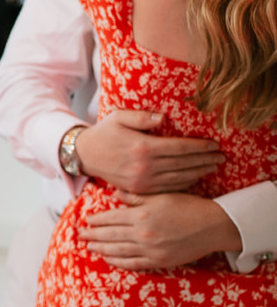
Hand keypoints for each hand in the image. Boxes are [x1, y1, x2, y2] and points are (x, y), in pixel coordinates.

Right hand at [73, 110, 222, 193]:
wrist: (84, 155)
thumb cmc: (104, 133)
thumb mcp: (119, 117)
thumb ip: (141, 116)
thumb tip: (164, 118)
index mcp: (143, 147)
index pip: (180, 147)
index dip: (201, 147)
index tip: (215, 145)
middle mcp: (144, 167)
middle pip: (184, 164)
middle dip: (206, 160)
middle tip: (222, 157)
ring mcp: (142, 181)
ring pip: (179, 178)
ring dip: (199, 172)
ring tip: (213, 167)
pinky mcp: (139, 189)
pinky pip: (168, 188)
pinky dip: (185, 183)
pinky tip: (194, 177)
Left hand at [81, 190, 241, 269]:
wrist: (213, 226)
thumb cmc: (188, 207)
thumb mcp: (161, 196)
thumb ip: (136, 197)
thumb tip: (115, 194)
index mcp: (141, 215)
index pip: (110, 218)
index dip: (96, 220)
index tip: (86, 220)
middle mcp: (142, 233)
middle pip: (109, 235)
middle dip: (92, 235)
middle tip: (79, 235)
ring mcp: (149, 249)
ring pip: (117, 251)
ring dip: (100, 249)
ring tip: (88, 247)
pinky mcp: (158, 261)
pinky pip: (132, 264)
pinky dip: (117, 262)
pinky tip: (108, 259)